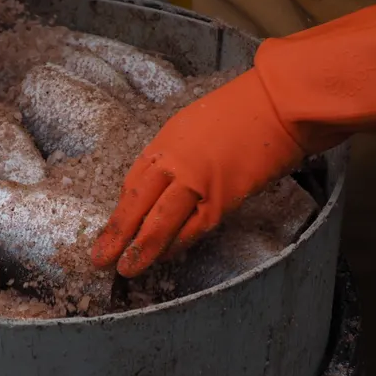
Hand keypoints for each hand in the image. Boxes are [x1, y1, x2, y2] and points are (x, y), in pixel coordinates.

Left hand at [91, 70, 303, 277]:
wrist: (276, 106)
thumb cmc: (241, 111)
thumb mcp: (193, 124)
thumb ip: (175, 154)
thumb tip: (164, 182)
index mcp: (165, 143)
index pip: (133, 183)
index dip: (121, 210)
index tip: (111, 229)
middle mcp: (174, 163)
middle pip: (137, 204)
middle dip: (117, 235)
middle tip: (100, 260)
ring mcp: (195, 183)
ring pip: (159, 223)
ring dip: (142, 249)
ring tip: (127, 269)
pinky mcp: (221, 201)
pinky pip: (192, 229)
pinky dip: (177, 245)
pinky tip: (165, 257)